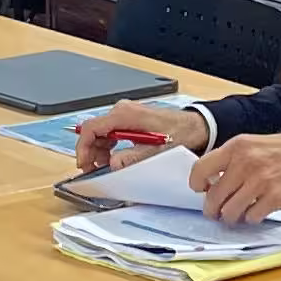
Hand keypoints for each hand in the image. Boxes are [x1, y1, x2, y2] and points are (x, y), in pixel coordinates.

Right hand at [74, 102, 204, 172]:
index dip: (83, 148)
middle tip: (92, 169)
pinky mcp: (130, 118)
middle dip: (91, 151)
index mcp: (125, 115)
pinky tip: (114, 157)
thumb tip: (113, 164)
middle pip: (94, 130)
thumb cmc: (180, 132)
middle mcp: (122, 110)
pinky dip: (108, 146)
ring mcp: (126, 113)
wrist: (196, 125)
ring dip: (99, 150)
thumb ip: (133, 157)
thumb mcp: (157, 149)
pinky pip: (111, 132)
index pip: (92, 128)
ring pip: (101, 132)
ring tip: (104, 166)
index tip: (84, 164)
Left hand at [184, 126, 280, 224]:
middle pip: (214, 197)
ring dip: (231, 217)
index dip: (197, 184)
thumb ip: (230, 160)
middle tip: (216, 212)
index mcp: (236, 148)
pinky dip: (251, 218)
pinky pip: (251, 217)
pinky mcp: (275, 198)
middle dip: (212, 209)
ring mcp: (260, 182)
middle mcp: (245, 164)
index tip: (201, 190)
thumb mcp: (251, 143)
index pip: (201, 169)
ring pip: (230, 212)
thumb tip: (210, 182)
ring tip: (236, 214)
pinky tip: (256, 211)